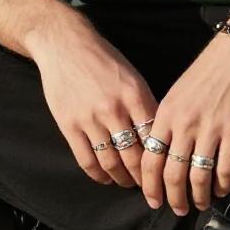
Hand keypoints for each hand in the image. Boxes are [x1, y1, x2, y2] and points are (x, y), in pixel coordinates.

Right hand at [30, 18, 158, 188]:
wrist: (65, 44)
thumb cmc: (102, 58)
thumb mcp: (132, 75)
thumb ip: (143, 104)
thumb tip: (158, 135)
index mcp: (135, 94)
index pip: (154, 138)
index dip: (161, 160)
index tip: (164, 170)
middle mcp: (114, 109)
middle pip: (134, 156)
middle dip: (144, 177)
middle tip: (148, 185)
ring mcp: (90, 119)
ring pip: (111, 163)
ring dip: (121, 179)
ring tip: (127, 182)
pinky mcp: (69, 125)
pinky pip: (86, 160)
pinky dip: (98, 175)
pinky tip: (105, 177)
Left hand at [141, 32, 229, 214]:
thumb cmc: (209, 70)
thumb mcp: (179, 92)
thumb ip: (170, 120)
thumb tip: (164, 153)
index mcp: (167, 112)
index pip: (150, 158)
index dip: (150, 185)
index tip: (153, 199)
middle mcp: (184, 123)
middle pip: (172, 174)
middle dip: (173, 198)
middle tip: (177, 209)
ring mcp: (210, 128)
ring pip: (197, 177)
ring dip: (198, 197)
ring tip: (200, 204)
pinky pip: (224, 169)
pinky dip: (221, 186)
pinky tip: (221, 190)